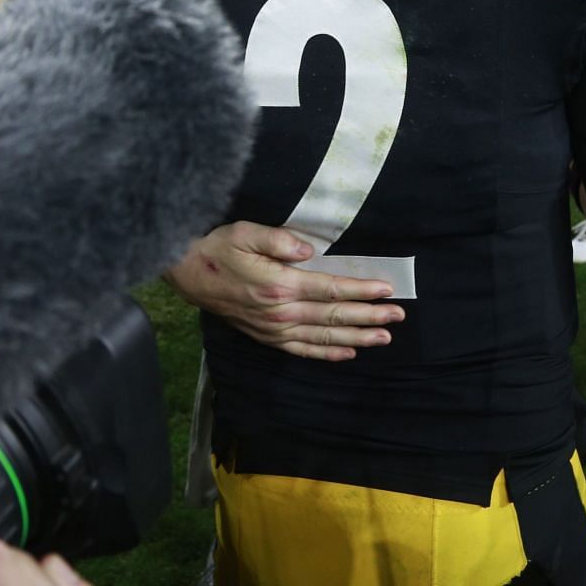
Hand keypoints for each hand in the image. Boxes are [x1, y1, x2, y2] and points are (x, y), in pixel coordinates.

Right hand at [166, 221, 404, 359]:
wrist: (187, 273)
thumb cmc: (219, 247)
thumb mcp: (246, 232)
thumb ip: (280, 240)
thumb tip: (311, 249)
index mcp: (280, 284)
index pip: (331, 288)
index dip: (361, 290)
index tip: (387, 290)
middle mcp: (280, 312)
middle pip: (333, 315)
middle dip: (369, 316)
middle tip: (398, 316)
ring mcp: (274, 329)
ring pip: (323, 336)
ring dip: (357, 337)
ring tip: (384, 337)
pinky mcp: (267, 337)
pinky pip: (302, 349)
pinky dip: (327, 353)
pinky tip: (348, 352)